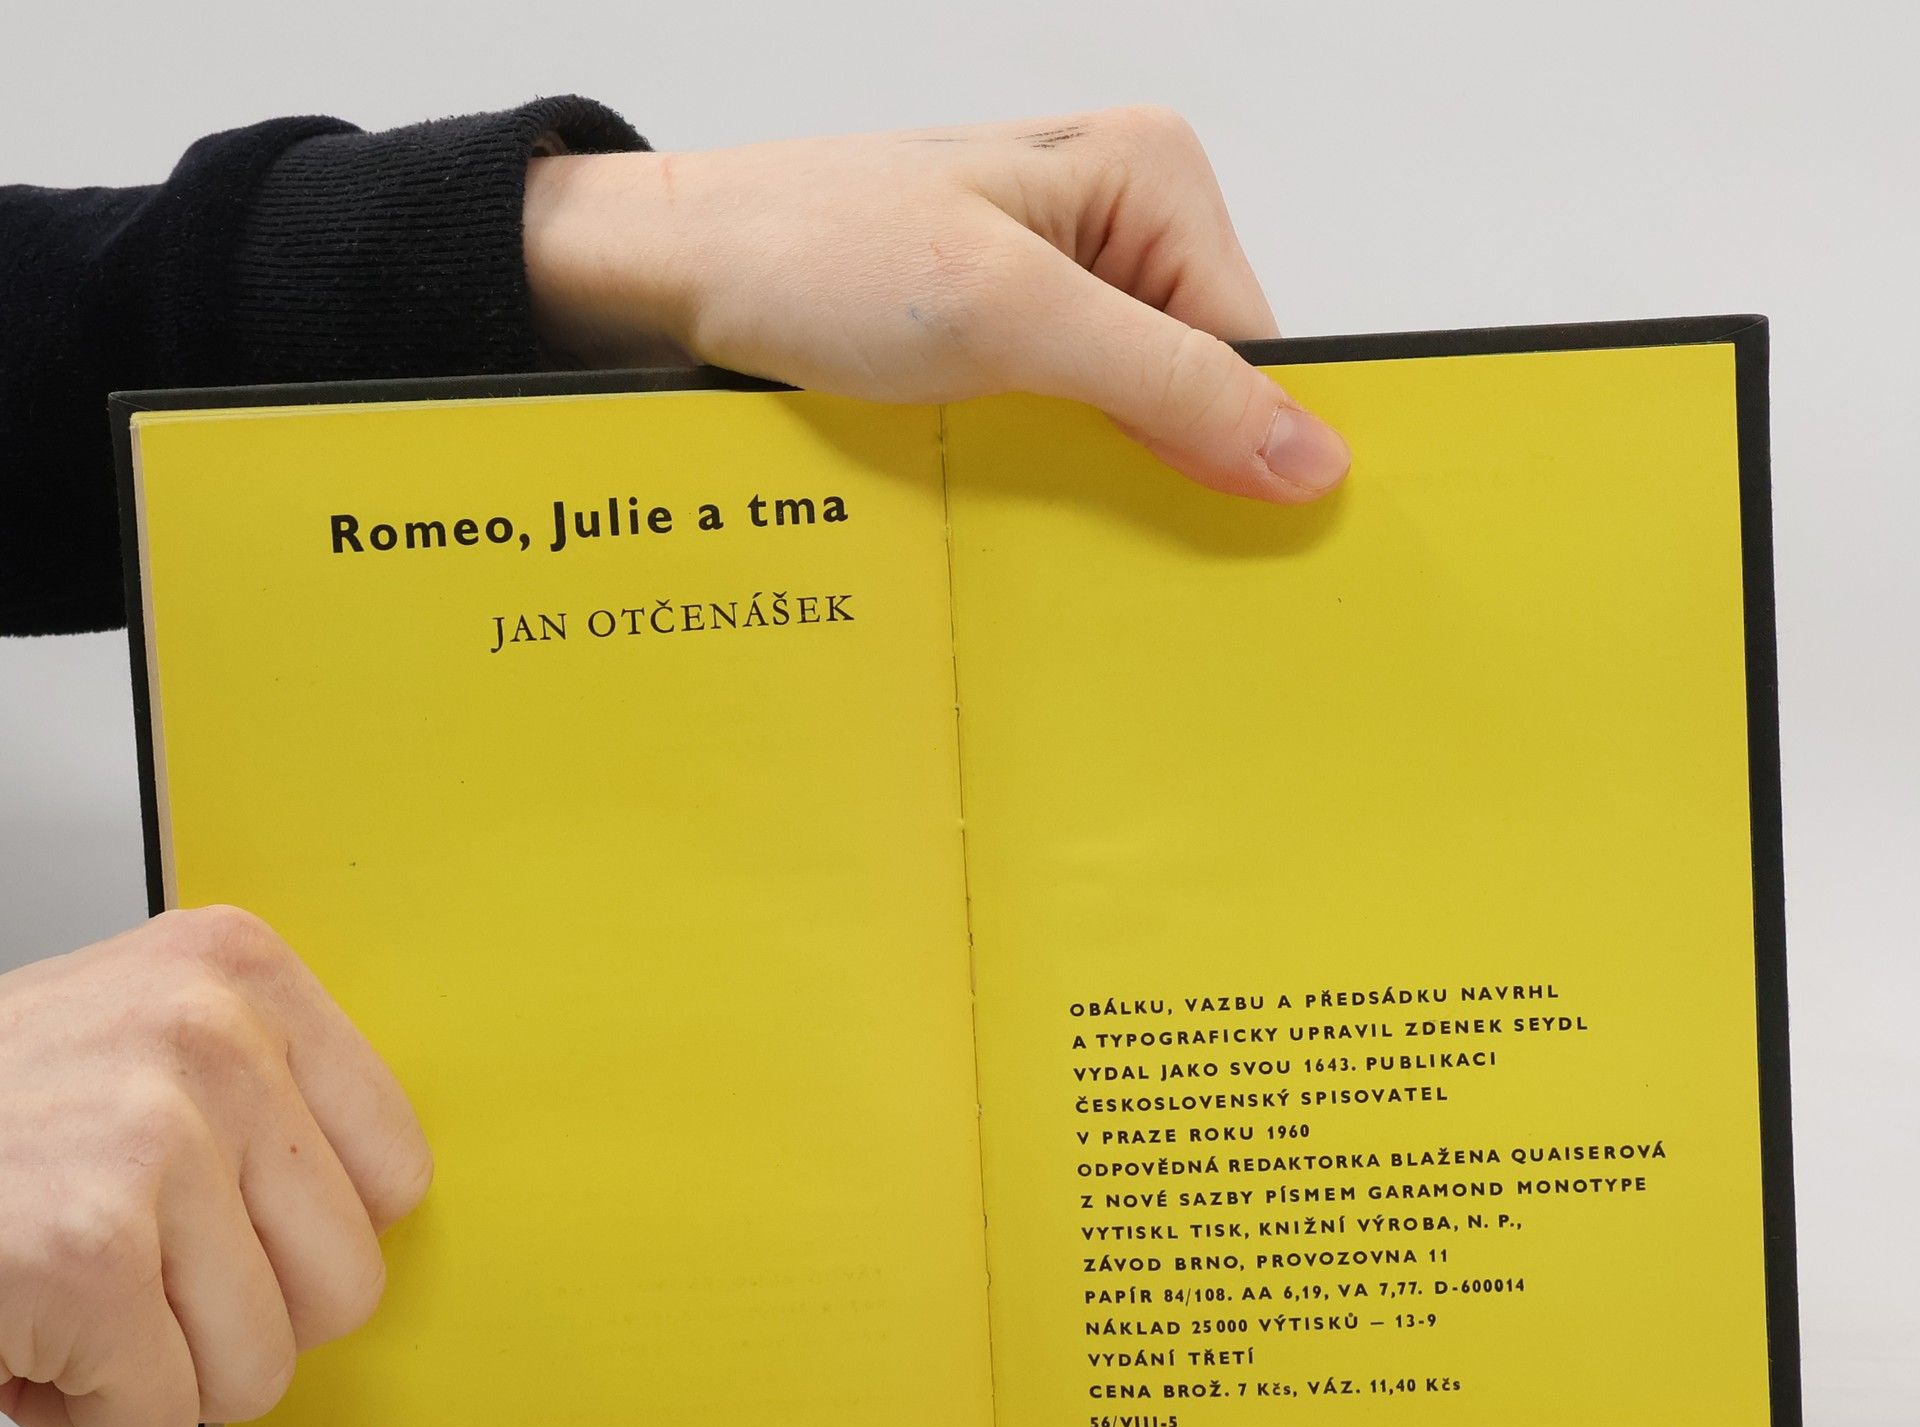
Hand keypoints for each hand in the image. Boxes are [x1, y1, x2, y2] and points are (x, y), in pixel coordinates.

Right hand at [0, 908, 432, 1426]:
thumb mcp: (133, 1052)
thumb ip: (263, 1105)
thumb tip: (380, 1213)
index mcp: (235, 972)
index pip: (397, 1173)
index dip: (293, 1241)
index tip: (203, 1223)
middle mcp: (209, 1031)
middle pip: (349, 1283)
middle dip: (228, 1320)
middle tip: (114, 1268)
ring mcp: (150, 1133)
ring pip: (263, 1366)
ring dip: (151, 1369)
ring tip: (55, 1288)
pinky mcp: (83, 1248)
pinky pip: (163, 1419)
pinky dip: (82, 1416)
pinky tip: (18, 1330)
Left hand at [522, 105, 1348, 503]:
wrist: (672, 277)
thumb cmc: (814, 255)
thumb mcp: (1010, 319)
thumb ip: (1166, 384)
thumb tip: (1309, 453)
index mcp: (1149, 176)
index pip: (1252, 345)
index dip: (1242, 447)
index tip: (1226, 539)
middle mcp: (1116, 221)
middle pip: (1199, 383)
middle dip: (1165, 464)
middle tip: (1105, 527)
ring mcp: (1058, 282)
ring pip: (1134, 415)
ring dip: (1100, 478)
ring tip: (1041, 507)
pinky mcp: (1004, 336)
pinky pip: (1070, 423)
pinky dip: (1051, 472)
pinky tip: (1015, 497)